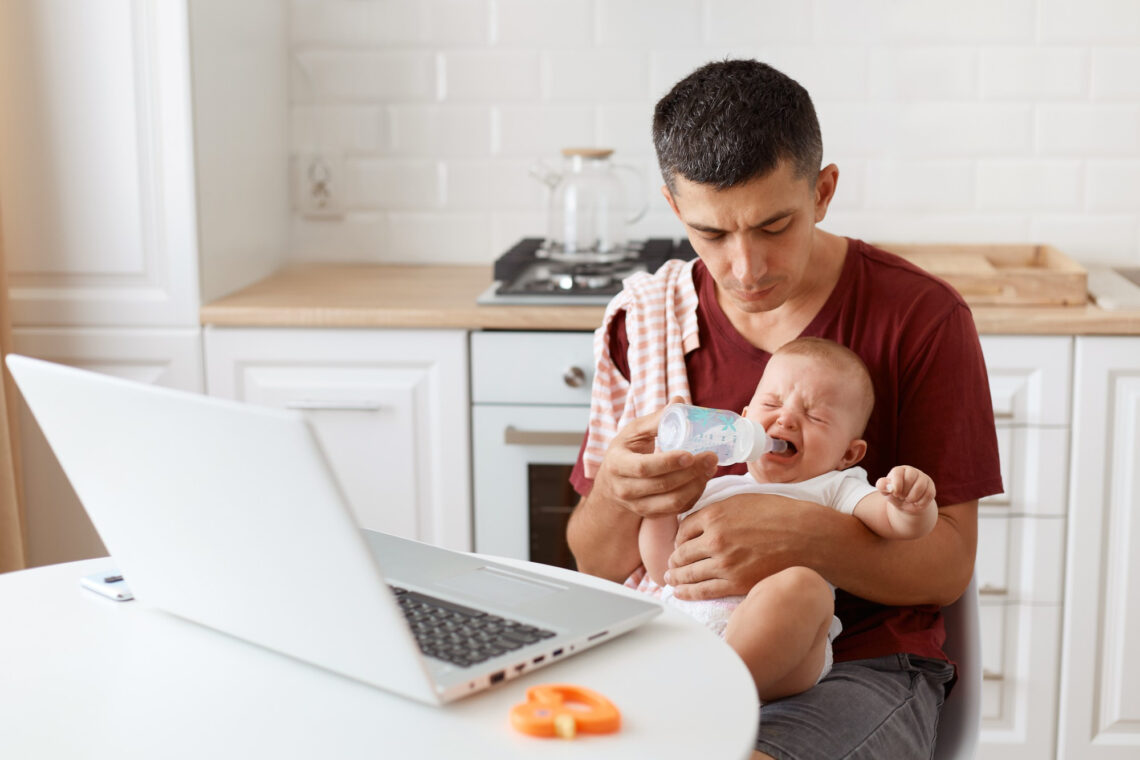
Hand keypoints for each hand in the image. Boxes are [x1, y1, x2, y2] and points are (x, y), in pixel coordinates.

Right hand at [590, 398, 718, 519]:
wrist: (611, 484)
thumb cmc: (625, 452)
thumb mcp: (633, 433)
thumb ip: (656, 419)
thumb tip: (679, 401)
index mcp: (617, 464)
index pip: (643, 467)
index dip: (668, 462)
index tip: (691, 453)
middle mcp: (624, 489)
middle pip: (662, 485)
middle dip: (691, 472)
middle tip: (712, 457)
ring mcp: (637, 506)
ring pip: (673, 501)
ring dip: (697, 485)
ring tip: (711, 468)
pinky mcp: (651, 514)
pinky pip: (677, 510)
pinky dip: (694, 495)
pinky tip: (703, 480)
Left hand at [665, 493, 807, 599]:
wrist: (806, 536)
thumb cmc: (779, 514)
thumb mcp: (742, 500)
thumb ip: (718, 510)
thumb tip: (700, 520)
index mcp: (714, 515)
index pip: (683, 529)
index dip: (678, 538)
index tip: (678, 544)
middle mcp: (714, 539)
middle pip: (682, 553)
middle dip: (674, 560)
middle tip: (670, 565)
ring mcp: (724, 563)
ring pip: (689, 573)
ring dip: (676, 577)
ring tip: (671, 580)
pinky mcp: (736, 583)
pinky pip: (703, 590)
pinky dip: (688, 593)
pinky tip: (680, 592)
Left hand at [876, 466, 936, 512]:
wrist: (908, 504)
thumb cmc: (895, 496)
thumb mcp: (886, 492)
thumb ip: (882, 487)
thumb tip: (882, 484)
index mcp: (899, 470)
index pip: (898, 472)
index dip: (897, 484)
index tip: (895, 494)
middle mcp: (912, 471)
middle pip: (911, 477)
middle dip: (905, 491)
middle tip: (901, 497)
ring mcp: (923, 478)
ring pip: (921, 485)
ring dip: (913, 497)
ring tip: (908, 500)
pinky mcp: (931, 486)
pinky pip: (928, 493)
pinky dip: (921, 502)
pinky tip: (916, 503)